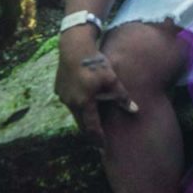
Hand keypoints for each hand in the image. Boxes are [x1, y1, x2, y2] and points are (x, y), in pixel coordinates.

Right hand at [55, 30, 137, 146]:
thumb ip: (121, 97)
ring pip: (74, 111)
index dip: (97, 138)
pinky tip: (84, 100)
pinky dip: (77, 104)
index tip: (103, 147)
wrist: (74, 46)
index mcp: (84, 103)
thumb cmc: (95, 62)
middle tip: (98, 139)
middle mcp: (71, 103)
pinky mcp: (58, 87)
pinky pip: (69, 100)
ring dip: (83, 117)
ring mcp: (63, 95)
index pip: (91, 127)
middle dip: (89, 131)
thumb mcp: (112, 79)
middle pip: (81, 122)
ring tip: (92, 121)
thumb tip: (135, 110)